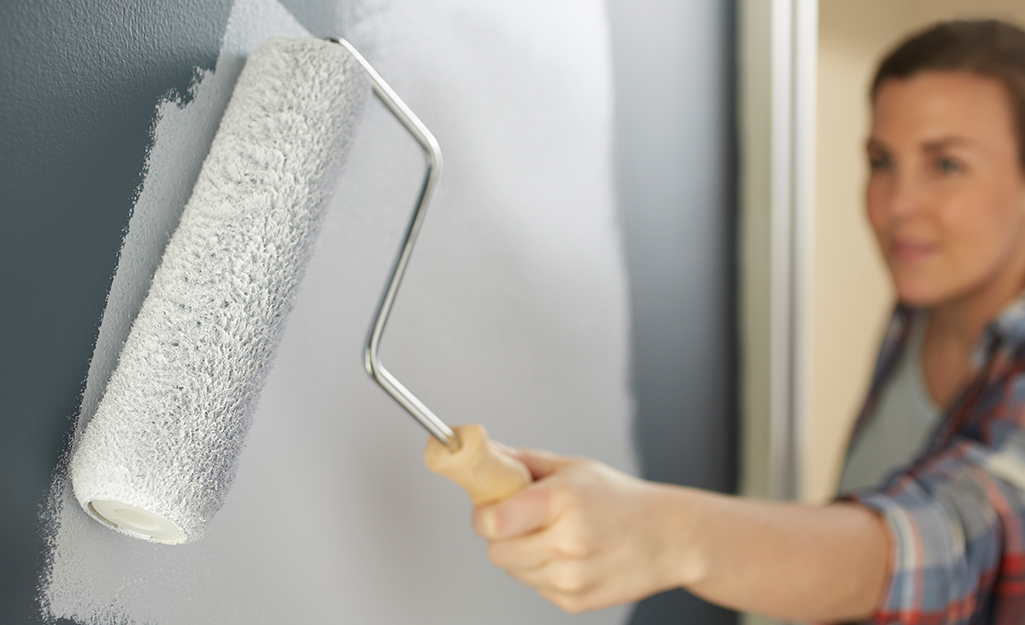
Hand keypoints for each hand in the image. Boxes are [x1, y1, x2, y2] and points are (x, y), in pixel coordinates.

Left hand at [472, 448, 693, 612]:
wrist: (670, 538)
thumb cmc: (623, 500)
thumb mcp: (574, 468)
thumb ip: (523, 462)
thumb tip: (485, 453)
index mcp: (563, 501)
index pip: (494, 521)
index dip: (483, 515)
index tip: (488, 507)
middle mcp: (567, 542)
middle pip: (496, 550)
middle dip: (501, 535)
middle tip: (522, 520)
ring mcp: (571, 577)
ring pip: (513, 570)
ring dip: (521, 553)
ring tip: (552, 535)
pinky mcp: (574, 602)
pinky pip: (534, 586)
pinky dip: (542, 571)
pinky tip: (568, 555)